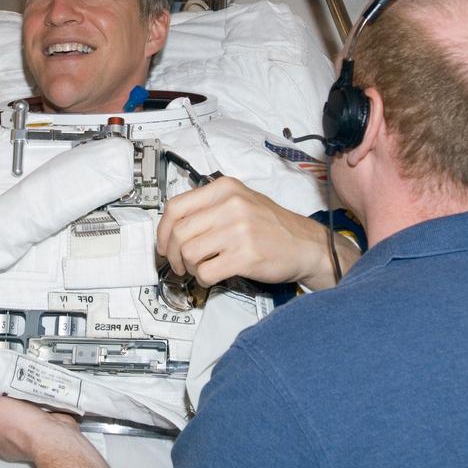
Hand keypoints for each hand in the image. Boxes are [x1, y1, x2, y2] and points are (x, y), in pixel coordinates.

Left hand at [0, 396, 82, 463]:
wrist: (52, 436)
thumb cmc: (18, 426)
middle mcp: (7, 443)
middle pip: (2, 419)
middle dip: (6, 406)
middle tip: (9, 392)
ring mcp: (27, 440)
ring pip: (21, 418)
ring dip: (23, 406)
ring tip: (24, 392)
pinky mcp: (43, 433)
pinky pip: (38, 417)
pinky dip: (39, 408)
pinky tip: (39, 400)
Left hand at [156, 176, 359, 289]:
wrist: (306, 245)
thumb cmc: (272, 226)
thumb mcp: (241, 200)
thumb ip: (208, 207)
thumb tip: (171, 226)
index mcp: (225, 188)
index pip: (175, 207)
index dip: (162, 231)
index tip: (162, 245)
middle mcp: (231, 205)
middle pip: (179, 233)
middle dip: (173, 254)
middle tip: (180, 263)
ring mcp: (238, 230)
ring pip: (188, 253)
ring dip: (189, 267)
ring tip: (200, 268)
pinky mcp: (245, 256)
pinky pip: (205, 272)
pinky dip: (203, 278)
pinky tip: (212, 275)